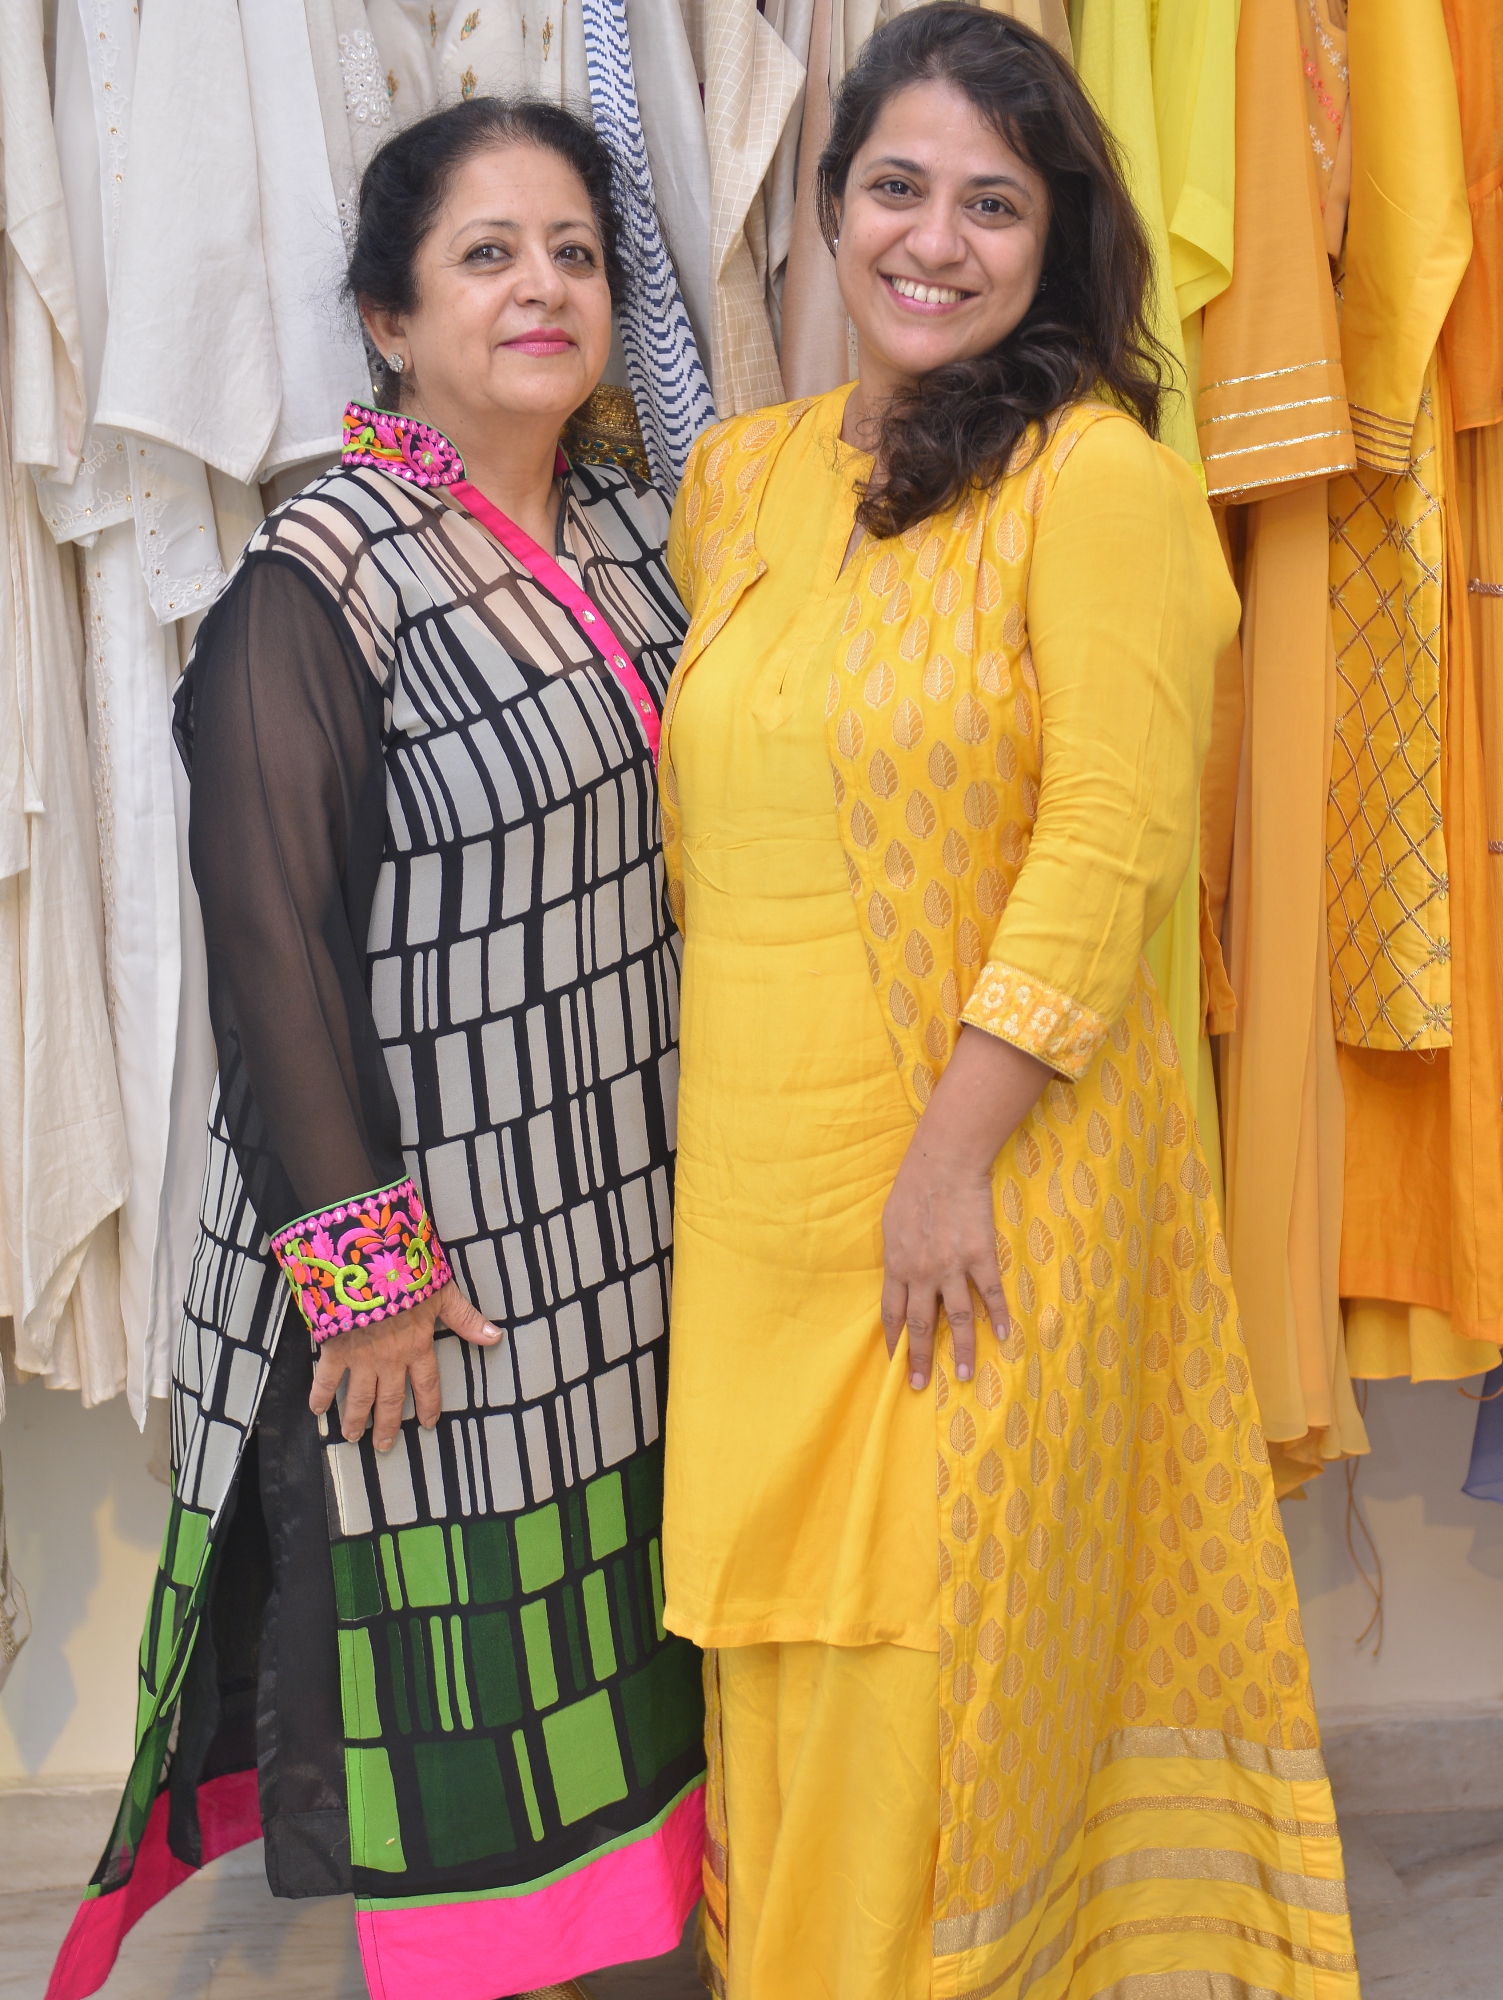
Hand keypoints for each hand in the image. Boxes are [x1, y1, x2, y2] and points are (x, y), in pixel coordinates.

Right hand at [308, 1279, 499, 1452]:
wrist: (367, 1265)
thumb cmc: (406, 1274)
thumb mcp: (442, 1293)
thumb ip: (465, 1319)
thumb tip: (495, 1337)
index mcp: (418, 1346)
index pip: (427, 1384)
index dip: (429, 1405)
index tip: (429, 1424)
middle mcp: (391, 1359)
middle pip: (391, 1400)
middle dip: (387, 1425)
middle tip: (383, 1446)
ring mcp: (361, 1357)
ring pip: (360, 1397)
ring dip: (356, 1419)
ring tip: (353, 1437)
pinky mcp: (335, 1349)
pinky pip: (327, 1378)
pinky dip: (320, 1396)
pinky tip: (317, 1410)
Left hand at [880, 1024, 1049, 1390]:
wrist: (943, 1163)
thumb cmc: (912, 1187)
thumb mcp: (890, 1223)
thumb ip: (896, 1255)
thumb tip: (898, 1277)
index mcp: (897, 1264)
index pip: (892, 1313)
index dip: (894, 1341)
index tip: (894, 1363)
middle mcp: (922, 1273)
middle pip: (921, 1325)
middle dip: (920, 1358)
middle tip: (920, 1385)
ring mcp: (952, 1267)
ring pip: (958, 1319)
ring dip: (960, 1350)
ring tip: (962, 1376)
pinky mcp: (980, 1256)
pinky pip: (990, 1294)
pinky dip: (999, 1316)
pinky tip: (1004, 1336)